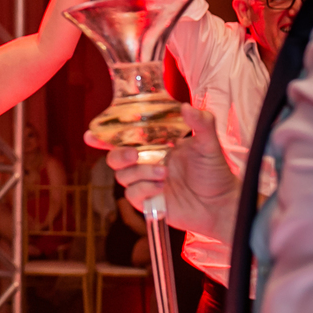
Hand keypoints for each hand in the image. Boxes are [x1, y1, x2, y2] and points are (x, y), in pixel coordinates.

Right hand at [89, 105, 240, 241]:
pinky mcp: (148, 201)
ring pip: (123, 176)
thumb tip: (186, 107)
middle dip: (118, 155)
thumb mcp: (209, 144)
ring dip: (140, 172)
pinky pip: (133, 195)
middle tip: (134, 154)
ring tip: (164, 174)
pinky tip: (161, 189)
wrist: (222, 205)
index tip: (90, 135)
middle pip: (114, 158)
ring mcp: (146, 183)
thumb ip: (201, 123)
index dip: (104, 137)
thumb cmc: (216, 173)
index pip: (125, 139)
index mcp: (155, 145)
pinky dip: (144, 190)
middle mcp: (147, 163)